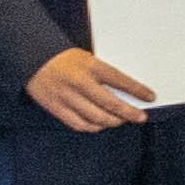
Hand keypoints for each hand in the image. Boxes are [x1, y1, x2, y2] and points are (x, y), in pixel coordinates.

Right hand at [29, 47, 156, 130]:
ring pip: (96, 117)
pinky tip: (100, 125)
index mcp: (90, 66)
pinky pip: (78, 124)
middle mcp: (80, 82)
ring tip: (121, 121)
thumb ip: (104, 74)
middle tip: (140, 117)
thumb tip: (126, 93)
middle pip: (111, 104)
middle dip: (129, 113)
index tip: (150, 97)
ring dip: (113, 122)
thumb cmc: (65, 58)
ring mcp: (67, 97)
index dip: (138, 91)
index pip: (121, 80)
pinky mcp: (56, 107)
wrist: (34, 57)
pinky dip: (93, 127)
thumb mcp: (88, 59)